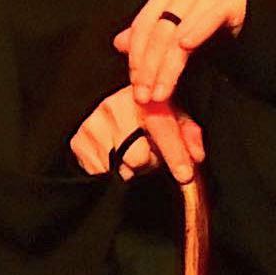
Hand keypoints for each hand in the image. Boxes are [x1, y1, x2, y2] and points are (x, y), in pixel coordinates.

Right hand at [71, 84, 201, 183]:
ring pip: (121, 170)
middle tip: (147, 149)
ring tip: (128, 148)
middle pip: (139, 158)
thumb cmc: (140, 111)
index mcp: (141, 99)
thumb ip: (187, 132)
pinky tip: (112, 153)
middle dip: (149, 161)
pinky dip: (110, 169)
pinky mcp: (78, 142)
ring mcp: (93, 126)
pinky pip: (101, 173)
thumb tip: (197, 156)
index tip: (185, 175)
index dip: (175, 154)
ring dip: (129, 166)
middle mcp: (114, 109)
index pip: (162, 130)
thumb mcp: (168, 113)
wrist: (97, 98)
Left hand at [114, 0, 249, 109]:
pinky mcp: (230, 0)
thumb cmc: (213, 34)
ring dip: (168, 67)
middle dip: (150, 68)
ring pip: (178, 32)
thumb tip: (118, 43)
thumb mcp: (176, 37)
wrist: (253, 29)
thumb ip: (149, 39)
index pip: (143, 26)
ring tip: (162, 92)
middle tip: (146, 96)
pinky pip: (208, 18)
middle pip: (159, 31)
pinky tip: (186, 48)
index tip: (136, 88)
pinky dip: (196, 32)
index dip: (137, 59)